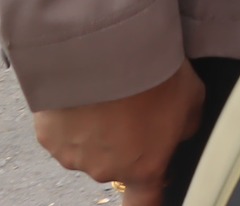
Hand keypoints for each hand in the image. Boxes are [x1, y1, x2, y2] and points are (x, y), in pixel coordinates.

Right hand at [32, 62, 204, 205]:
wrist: (105, 49)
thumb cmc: (152, 73)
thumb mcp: (192, 99)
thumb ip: (185, 126)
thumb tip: (179, 132)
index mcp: (145, 168)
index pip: (145, 203)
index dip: (148, 200)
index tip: (148, 195)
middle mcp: (106, 170)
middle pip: (117, 163)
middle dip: (124, 139)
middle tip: (132, 103)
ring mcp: (73, 155)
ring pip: (88, 145)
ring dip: (96, 125)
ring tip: (108, 91)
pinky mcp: (47, 135)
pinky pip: (62, 128)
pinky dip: (71, 113)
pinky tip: (84, 88)